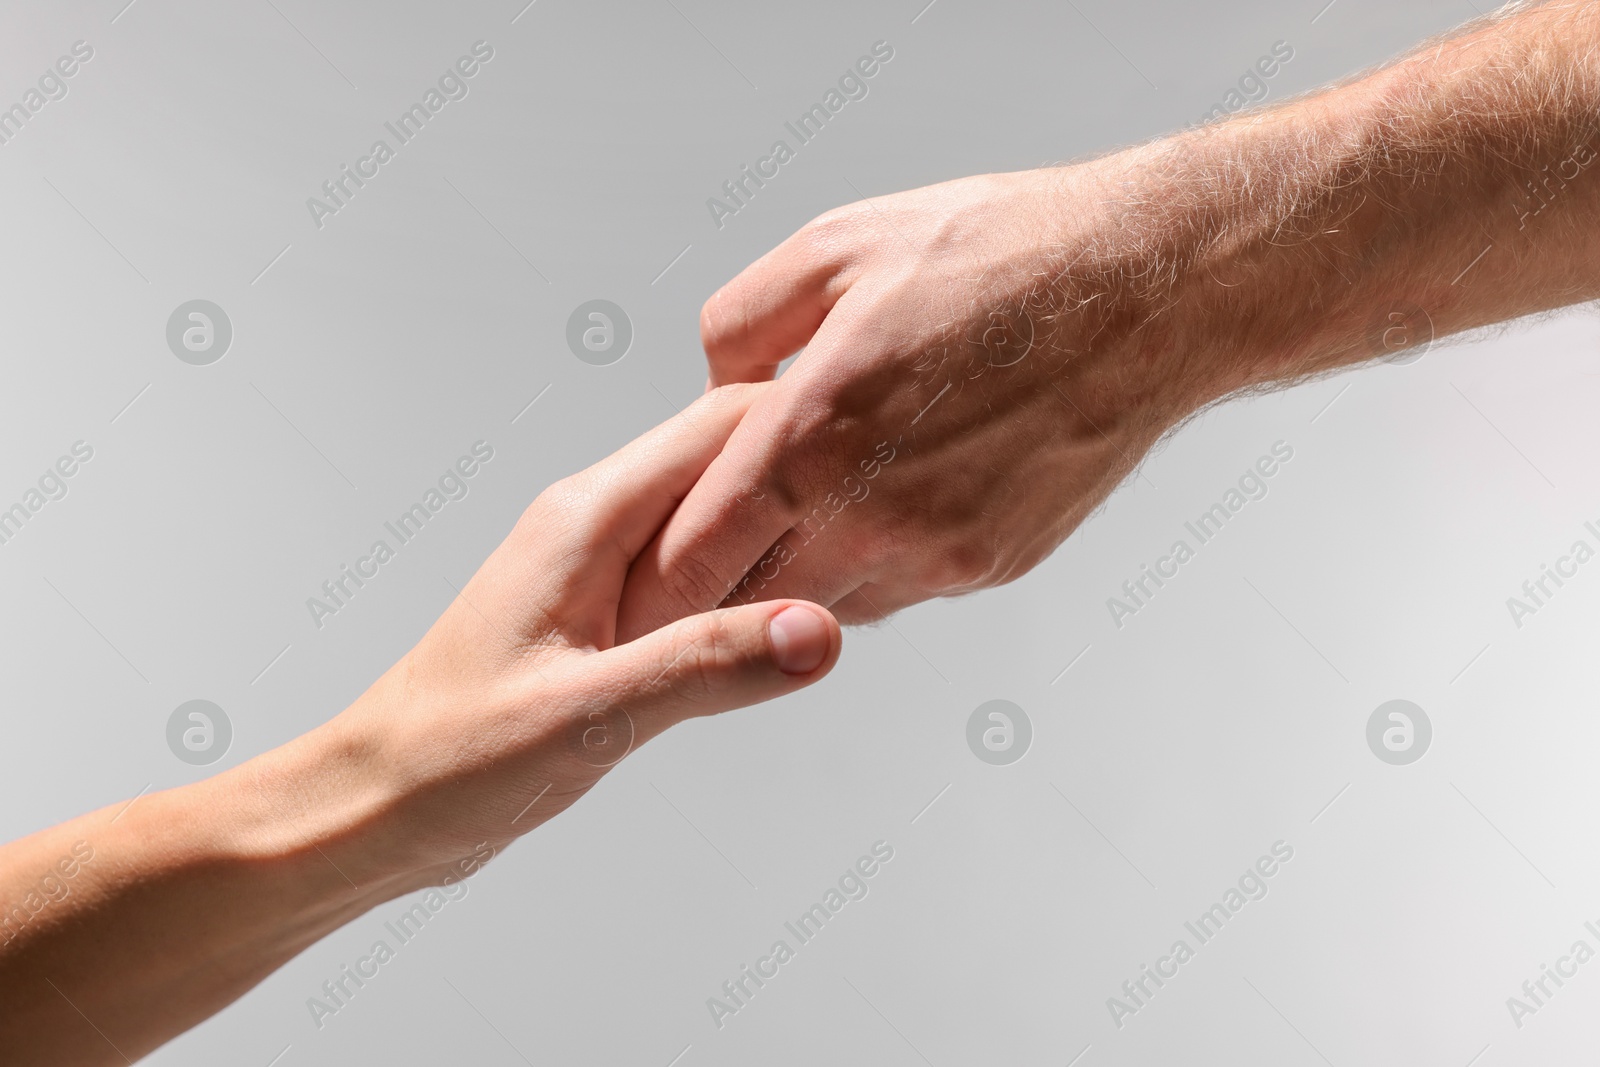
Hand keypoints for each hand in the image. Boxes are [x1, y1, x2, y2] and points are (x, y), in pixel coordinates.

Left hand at [323, 379, 843, 884]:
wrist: (376, 804)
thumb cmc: (448, 758)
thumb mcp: (587, 717)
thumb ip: (704, 666)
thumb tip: (817, 631)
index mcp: (587, 518)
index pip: (719, 427)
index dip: (806, 434)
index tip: (883, 459)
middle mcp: (596, 525)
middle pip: (728, 464)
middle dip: (809, 487)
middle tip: (891, 525)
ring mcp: (601, 569)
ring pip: (718, 521)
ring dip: (783, 545)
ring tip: (863, 574)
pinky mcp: (606, 617)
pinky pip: (698, 579)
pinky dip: (750, 595)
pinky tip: (791, 633)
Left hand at [616, 167, 1210, 636]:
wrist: (1147, 294)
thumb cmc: (999, 255)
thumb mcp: (835, 246)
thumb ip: (743, 324)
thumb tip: (716, 381)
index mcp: (813, 441)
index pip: (691, 559)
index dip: (651, 577)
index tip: (629, 578)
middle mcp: (873, 520)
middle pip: (750, 598)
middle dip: (719, 577)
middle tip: (707, 539)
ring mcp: (940, 554)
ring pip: (826, 602)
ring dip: (797, 568)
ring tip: (805, 501)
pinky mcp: (992, 566)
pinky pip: (900, 588)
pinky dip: (872, 558)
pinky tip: (885, 494)